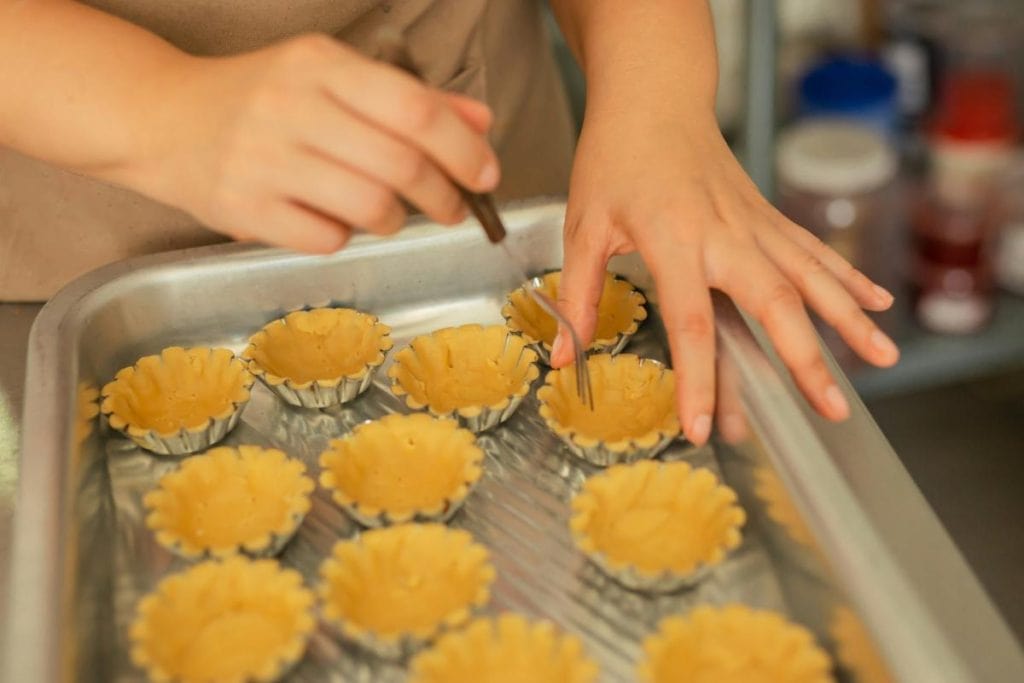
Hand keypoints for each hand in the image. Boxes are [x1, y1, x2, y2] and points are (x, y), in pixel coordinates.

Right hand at [129, 34, 498, 251]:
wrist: (161, 118)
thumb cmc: (260, 98)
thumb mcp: (332, 78)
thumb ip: (408, 99)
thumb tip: (481, 125)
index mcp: (319, 64)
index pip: (414, 109)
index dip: (463, 149)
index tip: (486, 175)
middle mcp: (291, 107)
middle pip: (400, 165)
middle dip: (445, 196)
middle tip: (454, 207)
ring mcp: (263, 160)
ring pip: (370, 208)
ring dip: (397, 220)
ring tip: (390, 214)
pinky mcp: (242, 208)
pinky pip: (326, 239)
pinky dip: (346, 237)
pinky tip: (336, 220)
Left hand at [552, 108, 899, 445]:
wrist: (654, 98)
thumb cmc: (614, 158)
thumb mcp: (583, 226)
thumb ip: (578, 294)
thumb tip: (564, 358)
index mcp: (673, 239)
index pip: (691, 322)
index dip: (699, 379)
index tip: (702, 428)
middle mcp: (725, 234)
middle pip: (775, 302)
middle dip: (805, 359)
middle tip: (829, 410)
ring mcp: (754, 223)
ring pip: (811, 276)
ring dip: (849, 320)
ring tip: (883, 360)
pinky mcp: (766, 216)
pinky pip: (814, 251)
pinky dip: (849, 278)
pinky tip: (878, 305)